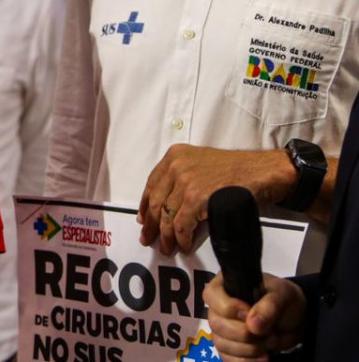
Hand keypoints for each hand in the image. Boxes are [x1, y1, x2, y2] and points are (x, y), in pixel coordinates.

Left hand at [138, 145, 290, 253]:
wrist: (263, 171)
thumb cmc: (237, 170)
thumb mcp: (201, 164)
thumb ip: (182, 178)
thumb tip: (166, 205)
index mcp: (175, 156)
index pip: (152, 184)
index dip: (144, 204)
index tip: (142, 218)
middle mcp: (176, 166)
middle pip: (155, 201)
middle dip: (150, 224)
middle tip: (148, 238)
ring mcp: (185, 182)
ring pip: (166, 216)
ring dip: (165, 236)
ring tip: (166, 248)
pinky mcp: (196, 199)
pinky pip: (181, 225)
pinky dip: (182, 239)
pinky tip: (183, 246)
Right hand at [204, 272, 304, 360]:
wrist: (295, 322)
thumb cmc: (285, 300)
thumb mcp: (282, 295)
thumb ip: (269, 306)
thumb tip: (253, 324)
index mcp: (225, 286)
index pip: (211, 295)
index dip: (228, 308)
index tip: (249, 314)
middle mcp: (218, 308)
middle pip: (216, 323)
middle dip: (245, 333)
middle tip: (269, 333)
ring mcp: (222, 329)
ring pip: (221, 343)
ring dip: (249, 348)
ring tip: (270, 343)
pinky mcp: (229, 348)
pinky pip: (227, 358)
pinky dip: (246, 361)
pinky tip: (263, 357)